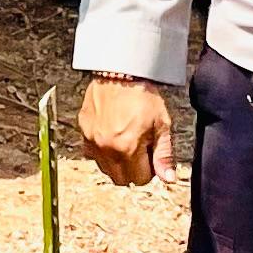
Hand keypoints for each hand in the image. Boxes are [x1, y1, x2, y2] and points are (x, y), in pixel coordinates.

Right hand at [77, 73, 172, 187]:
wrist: (120, 72)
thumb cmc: (142, 95)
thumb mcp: (161, 125)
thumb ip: (164, 155)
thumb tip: (169, 179)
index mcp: (128, 148)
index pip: (140, 180)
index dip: (149, 170)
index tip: (150, 154)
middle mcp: (107, 148)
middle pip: (121, 179)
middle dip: (133, 170)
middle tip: (139, 150)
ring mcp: (93, 141)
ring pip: (105, 169)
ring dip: (117, 163)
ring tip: (126, 141)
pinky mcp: (84, 132)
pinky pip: (92, 154)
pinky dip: (102, 152)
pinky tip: (112, 136)